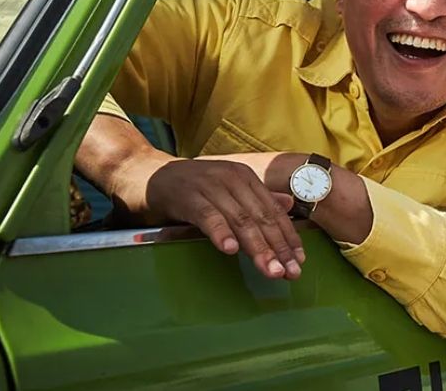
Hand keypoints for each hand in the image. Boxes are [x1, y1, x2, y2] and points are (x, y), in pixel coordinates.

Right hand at [140, 158, 305, 279]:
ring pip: (240, 219)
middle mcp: (232, 179)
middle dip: (279, 247)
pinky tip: (230, 250)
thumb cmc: (189, 187)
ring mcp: (210, 186)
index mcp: (245, 178)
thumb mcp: (226, 190)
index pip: (273, 211)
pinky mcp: (188, 196)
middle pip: (261, 218)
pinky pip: (208, 217)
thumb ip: (256, 198)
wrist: (145, 172)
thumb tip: (288, 206)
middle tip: (291, 273)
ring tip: (271, 270)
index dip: (288, 237)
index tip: (300, 261)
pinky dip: (220, 233)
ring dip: (257, 247)